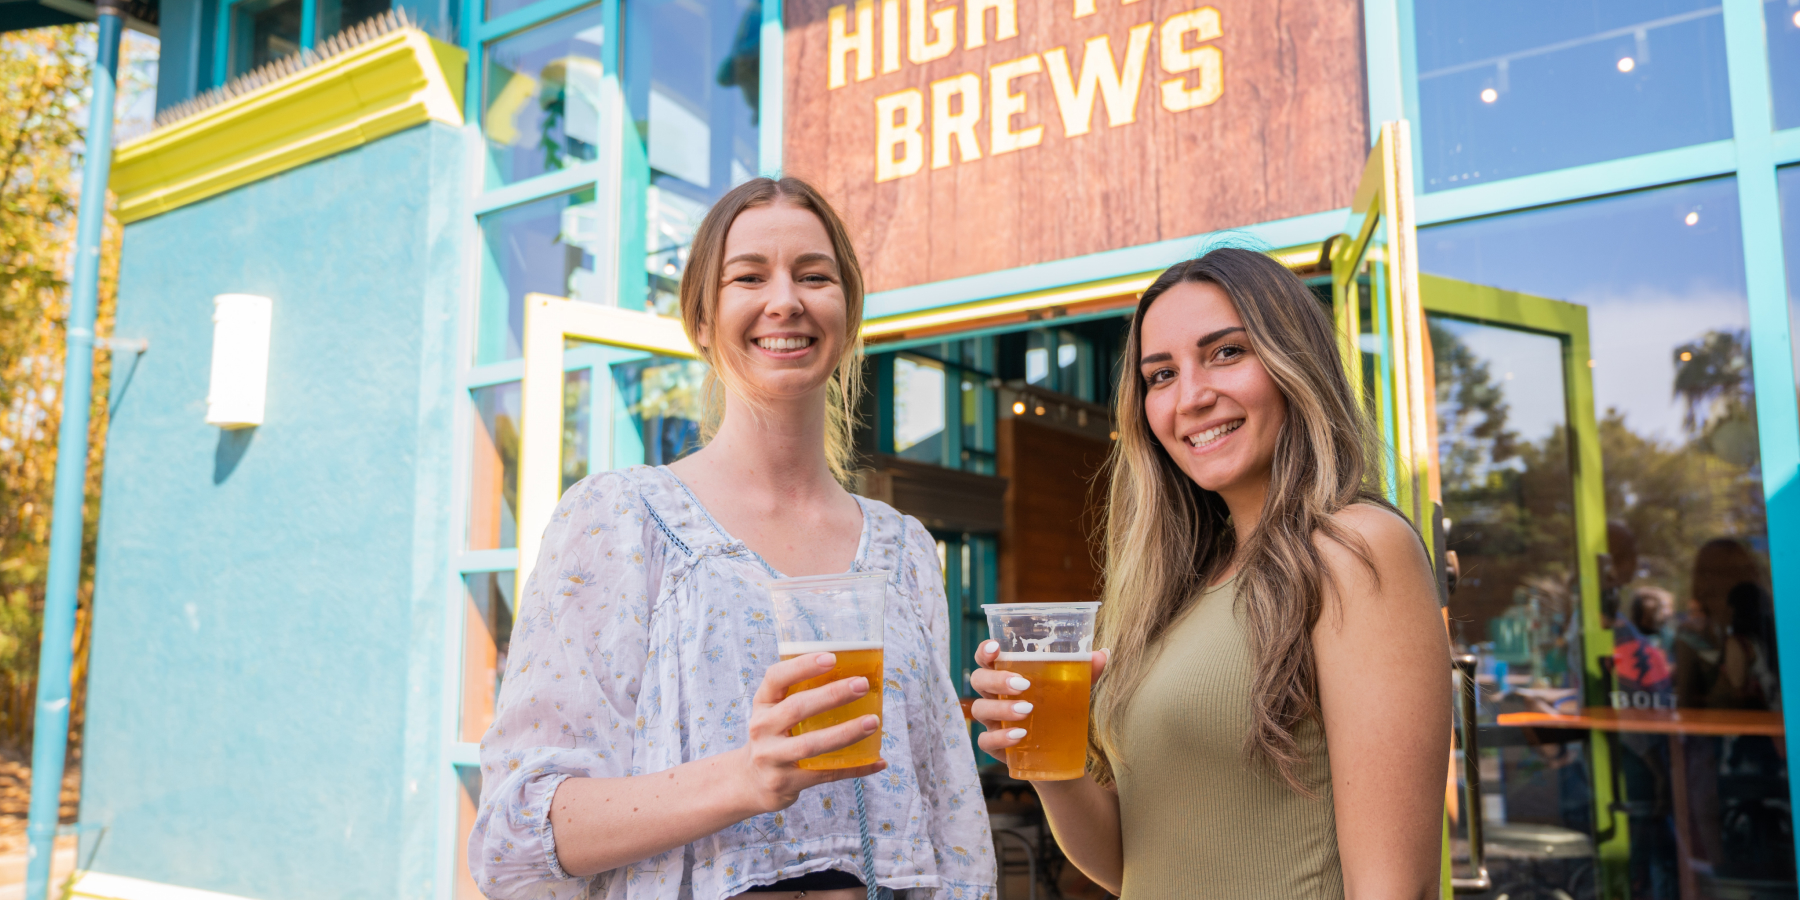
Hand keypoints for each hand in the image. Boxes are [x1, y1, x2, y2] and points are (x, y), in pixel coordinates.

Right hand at [740, 652, 886, 812]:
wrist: (751, 781)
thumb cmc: (774, 736)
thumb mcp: (775, 711)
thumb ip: (801, 694)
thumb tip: (855, 678)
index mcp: (763, 704)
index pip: (776, 678)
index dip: (802, 666)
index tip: (831, 658)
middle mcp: (762, 728)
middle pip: (797, 709)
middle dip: (832, 695)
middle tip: (862, 685)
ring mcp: (771, 757)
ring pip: (811, 744)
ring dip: (846, 732)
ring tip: (873, 722)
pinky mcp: (786, 782)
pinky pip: (826, 774)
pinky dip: (855, 768)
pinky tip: (877, 761)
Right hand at [968, 641, 1107, 757]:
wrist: (1059, 754)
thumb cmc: (1057, 712)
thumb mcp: (1072, 691)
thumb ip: (1085, 671)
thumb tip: (1103, 653)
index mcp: (1005, 676)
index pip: (986, 658)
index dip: (984, 651)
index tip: (995, 647)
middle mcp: (993, 696)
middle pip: (979, 680)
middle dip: (996, 680)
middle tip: (1022, 684)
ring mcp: (991, 721)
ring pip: (980, 709)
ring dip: (1001, 708)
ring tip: (1027, 710)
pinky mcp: (995, 746)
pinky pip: (985, 741)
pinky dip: (1000, 737)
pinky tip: (1019, 736)